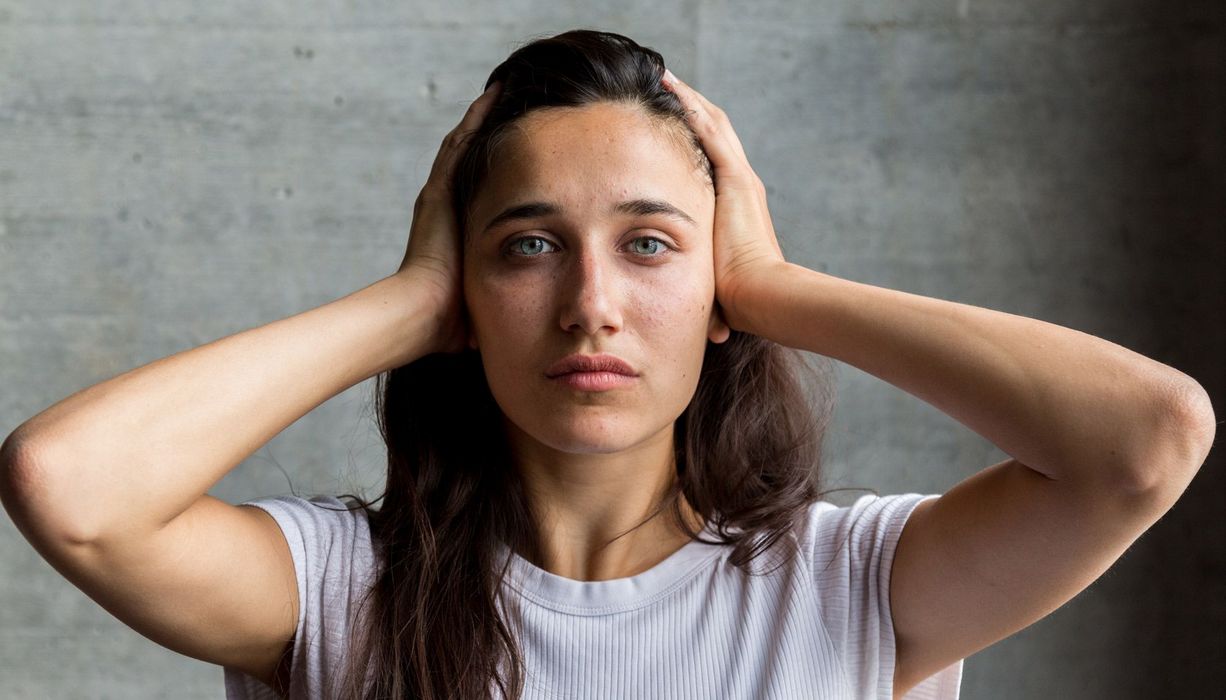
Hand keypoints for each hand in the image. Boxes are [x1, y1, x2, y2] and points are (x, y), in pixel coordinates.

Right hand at [394, 81, 501, 353]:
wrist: (420, 316)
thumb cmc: (451, 321)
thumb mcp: (487, 299)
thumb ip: (506, 297)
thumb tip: (538, 315)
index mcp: (456, 230)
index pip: (483, 189)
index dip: (504, 169)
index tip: (527, 152)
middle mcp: (445, 207)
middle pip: (474, 160)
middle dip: (497, 135)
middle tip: (523, 108)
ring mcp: (439, 196)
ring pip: (467, 144)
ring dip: (486, 118)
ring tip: (509, 89)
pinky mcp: (438, 191)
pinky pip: (460, 145)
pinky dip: (476, 119)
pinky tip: (495, 95)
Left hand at [661, 70, 787, 334]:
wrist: (767, 299)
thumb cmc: (744, 302)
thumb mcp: (717, 285)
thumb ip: (708, 292)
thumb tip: (712, 327)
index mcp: (737, 207)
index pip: (711, 161)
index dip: (690, 138)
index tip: (665, 123)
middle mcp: (741, 186)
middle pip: (712, 133)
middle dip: (688, 109)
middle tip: (661, 84)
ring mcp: (739, 179)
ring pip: (710, 123)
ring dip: (686, 98)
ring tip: (660, 75)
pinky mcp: (734, 178)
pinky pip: (707, 130)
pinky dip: (689, 105)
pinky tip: (668, 85)